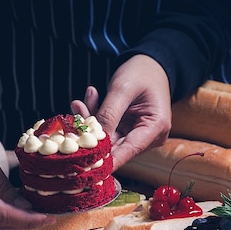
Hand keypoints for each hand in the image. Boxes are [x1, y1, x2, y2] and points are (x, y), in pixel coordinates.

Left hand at [71, 54, 171, 170]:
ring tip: (79, 104)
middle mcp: (151, 136)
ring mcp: (140, 135)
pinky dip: (96, 119)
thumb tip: (94, 140)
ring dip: (92, 123)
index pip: (128, 150)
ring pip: (109, 139)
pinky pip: (108, 131)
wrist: (151, 64)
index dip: (106, 159)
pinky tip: (87, 101)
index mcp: (156, 127)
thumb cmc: (141, 72)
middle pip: (117, 146)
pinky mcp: (129, 131)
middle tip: (74, 121)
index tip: (83, 165)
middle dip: (93, 135)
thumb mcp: (123, 88)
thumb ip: (108, 113)